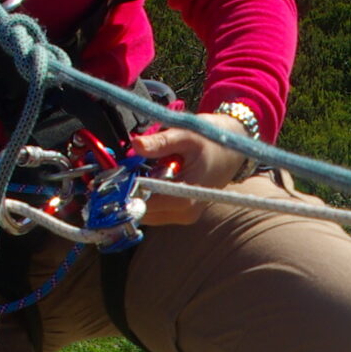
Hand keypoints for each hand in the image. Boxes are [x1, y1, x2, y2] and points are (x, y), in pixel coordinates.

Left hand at [125, 113, 247, 226]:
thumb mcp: (186, 135)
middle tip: (128, 168)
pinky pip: (155, 211)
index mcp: (185, 197)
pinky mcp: (182, 215)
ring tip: (145, 170)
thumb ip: (161, 142)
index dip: (127, 189)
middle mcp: (185, 213)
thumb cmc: (211, 141)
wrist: (232, 151)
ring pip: (146, 212)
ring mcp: (184, 216)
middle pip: (142, 210)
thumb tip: (136, 144)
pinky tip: (154, 179)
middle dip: (131, 191)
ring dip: (139, 194)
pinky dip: (148, 196)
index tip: (118, 173)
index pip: (144, 203)